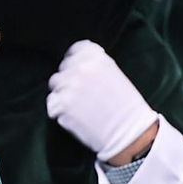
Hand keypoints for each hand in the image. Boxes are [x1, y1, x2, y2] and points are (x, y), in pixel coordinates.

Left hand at [48, 40, 158, 163]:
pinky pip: (52, 103)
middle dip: (70, 79)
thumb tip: (78, 65)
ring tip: (79, 107)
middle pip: (64, 68)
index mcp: (97, 57)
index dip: (77, 62)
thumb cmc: (126, 107)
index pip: (76, 50)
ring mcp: (69, 85)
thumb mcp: (115, 75)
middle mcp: (81, 67)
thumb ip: (96, 66)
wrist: (130, 134)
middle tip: (82, 95)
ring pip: (55, 84)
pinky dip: (59, 110)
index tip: (79, 72)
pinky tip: (75, 116)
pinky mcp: (61, 104)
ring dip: (63, 93)